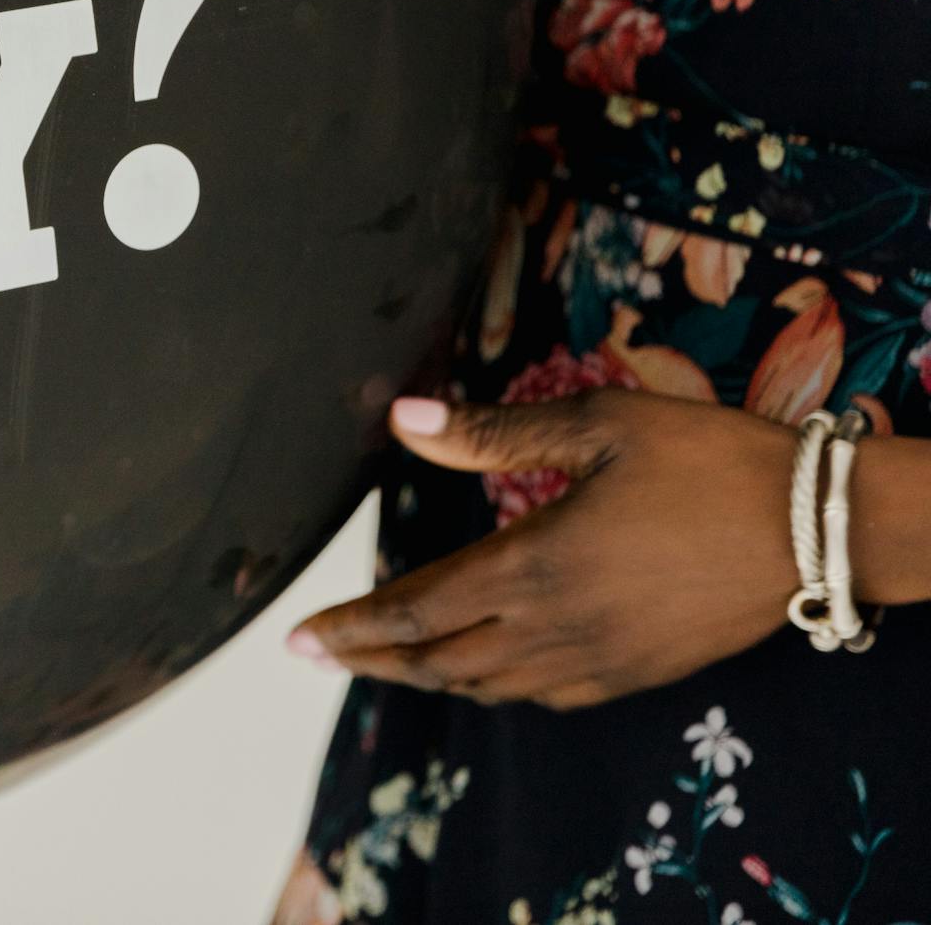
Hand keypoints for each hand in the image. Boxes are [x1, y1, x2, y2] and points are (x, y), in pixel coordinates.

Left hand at [287, 391, 805, 709]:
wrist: (819, 529)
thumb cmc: (707, 461)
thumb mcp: (598, 425)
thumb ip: (494, 432)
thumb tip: (403, 421)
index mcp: (535, 565)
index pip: (415, 611)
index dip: (351, 628)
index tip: (298, 639)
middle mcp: (558, 627)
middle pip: (439, 662)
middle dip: (370, 661)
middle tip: (318, 655)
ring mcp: (602, 659)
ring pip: (490, 687)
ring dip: (429, 676)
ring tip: (386, 660)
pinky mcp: (641, 672)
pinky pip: (547, 696)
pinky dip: (496, 687)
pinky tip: (485, 669)